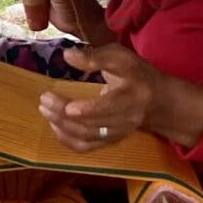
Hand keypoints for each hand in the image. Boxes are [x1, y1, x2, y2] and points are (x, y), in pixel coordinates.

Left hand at [36, 43, 157, 150]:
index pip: (109, 108)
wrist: (157, 101)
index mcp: (131, 97)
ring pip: (86, 137)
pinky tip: (54, 124)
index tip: (68, 105)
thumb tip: (67, 55)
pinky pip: (85, 146)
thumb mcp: (121, 58)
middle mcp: (125, 120)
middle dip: (64, 114)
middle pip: (92, 124)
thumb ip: (95, 57)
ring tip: (45, 109)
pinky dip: (66, 139)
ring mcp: (117, 134)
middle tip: (45, 99)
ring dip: (62, 126)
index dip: (88, 110)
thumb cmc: (136, 74)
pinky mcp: (109, 141)